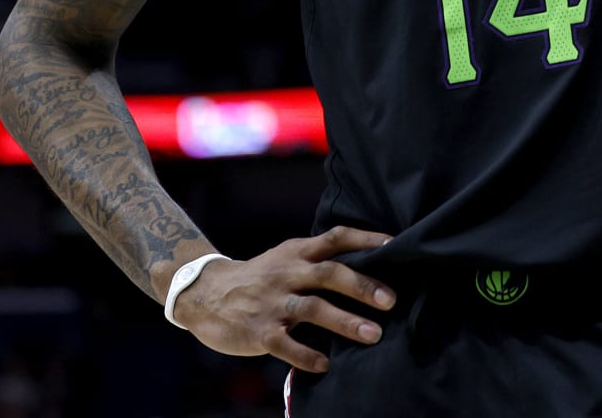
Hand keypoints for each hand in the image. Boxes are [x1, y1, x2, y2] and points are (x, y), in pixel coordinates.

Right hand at [170, 226, 397, 372]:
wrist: (204, 292)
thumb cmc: (258, 277)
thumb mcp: (286, 258)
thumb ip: (318, 261)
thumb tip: (368, 267)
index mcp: (297, 253)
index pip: (335, 238)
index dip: (366, 239)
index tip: (396, 245)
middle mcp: (287, 273)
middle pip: (329, 273)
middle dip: (362, 286)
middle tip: (392, 300)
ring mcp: (272, 302)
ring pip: (311, 309)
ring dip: (345, 321)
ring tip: (374, 334)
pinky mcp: (258, 331)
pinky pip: (285, 344)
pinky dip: (306, 355)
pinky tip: (325, 364)